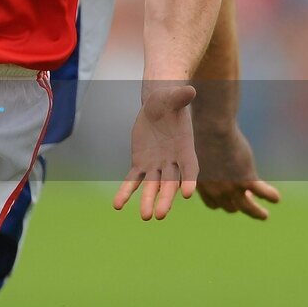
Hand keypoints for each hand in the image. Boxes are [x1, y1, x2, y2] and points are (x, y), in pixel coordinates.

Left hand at [113, 84, 197, 219]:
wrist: (157, 107)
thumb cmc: (169, 100)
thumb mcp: (173, 97)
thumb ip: (181, 96)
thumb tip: (190, 89)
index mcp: (186, 148)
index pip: (190, 168)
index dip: (189, 180)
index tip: (188, 193)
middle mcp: (173, 162)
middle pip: (170, 183)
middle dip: (165, 198)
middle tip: (159, 215)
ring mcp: (156, 165)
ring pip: (152, 186)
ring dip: (147, 200)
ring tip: (144, 217)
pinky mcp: (140, 164)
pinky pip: (132, 181)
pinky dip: (126, 192)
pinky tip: (118, 205)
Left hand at [194, 122, 280, 219]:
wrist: (211, 126)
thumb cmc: (202, 132)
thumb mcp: (200, 152)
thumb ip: (205, 164)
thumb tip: (211, 165)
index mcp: (202, 184)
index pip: (213, 204)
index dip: (223, 201)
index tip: (231, 196)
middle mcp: (215, 190)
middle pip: (229, 207)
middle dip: (238, 204)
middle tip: (248, 197)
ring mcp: (231, 187)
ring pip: (247, 208)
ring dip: (257, 213)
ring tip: (264, 215)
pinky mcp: (247, 179)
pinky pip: (263, 193)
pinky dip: (271, 196)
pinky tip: (276, 197)